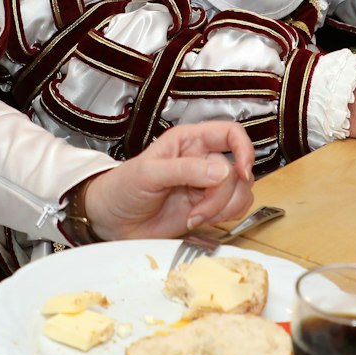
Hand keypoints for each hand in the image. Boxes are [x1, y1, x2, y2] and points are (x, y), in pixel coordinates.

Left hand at [82, 121, 254, 240]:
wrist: (111, 220)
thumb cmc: (122, 188)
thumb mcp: (149, 174)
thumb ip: (185, 169)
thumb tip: (222, 170)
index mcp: (188, 141)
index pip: (230, 133)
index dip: (243, 149)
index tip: (241, 171)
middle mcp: (202, 160)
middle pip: (236, 171)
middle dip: (220, 196)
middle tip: (196, 210)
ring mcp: (206, 186)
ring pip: (240, 193)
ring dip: (221, 210)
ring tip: (194, 217)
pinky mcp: (207, 208)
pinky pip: (233, 210)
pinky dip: (222, 219)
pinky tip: (197, 221)